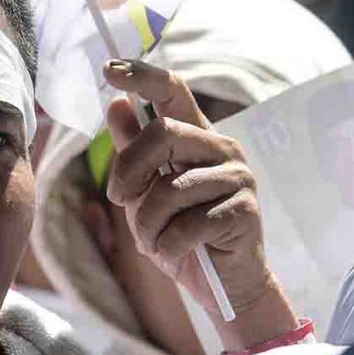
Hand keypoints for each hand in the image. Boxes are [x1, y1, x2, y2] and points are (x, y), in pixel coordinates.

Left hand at [102, 59, 297, 348]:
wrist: (222, 285)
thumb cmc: (182, 233)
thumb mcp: (146, 191)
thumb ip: (134, 150)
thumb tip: (117, 104)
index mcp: (196, 137)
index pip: (172, 91)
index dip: (142, 76)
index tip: (109, 69)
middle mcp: (221, 148)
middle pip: (162, 133)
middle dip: (128, 172)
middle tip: (120, 200)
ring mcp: (238, 178)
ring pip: (169, 188)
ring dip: (146, 223)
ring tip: (153, 239)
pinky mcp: (245, 211)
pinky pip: (188, 224)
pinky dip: (168, 243)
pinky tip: (176, 251)